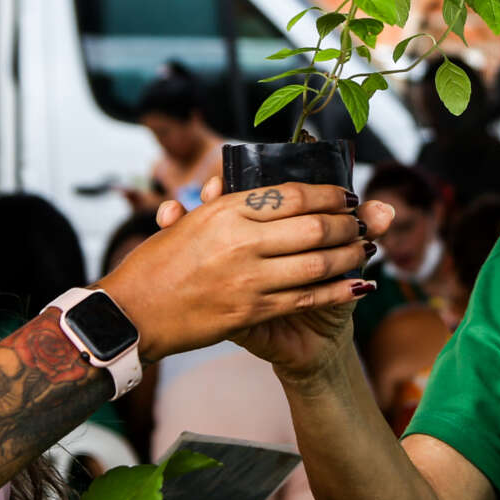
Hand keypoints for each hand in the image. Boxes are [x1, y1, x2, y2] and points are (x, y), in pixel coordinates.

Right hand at [101, 178, 383, 362]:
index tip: (346, 195)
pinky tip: (359, 285)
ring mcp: (247, 277)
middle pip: (313, 226)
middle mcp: (240, 239)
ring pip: (316, 262)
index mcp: (226, 210)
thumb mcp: (188, 222)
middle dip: (347, 224)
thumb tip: (242, 186)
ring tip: (367, 249)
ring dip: (350, 255)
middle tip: (364, 222)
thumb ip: (223, 204)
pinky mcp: (251, 311)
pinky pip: (307, 298)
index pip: (292, 195)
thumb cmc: (157, 265)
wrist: (132, 313)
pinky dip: (339, 290)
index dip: (328, 194)